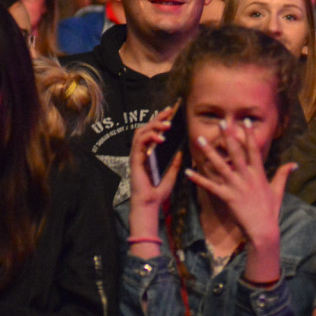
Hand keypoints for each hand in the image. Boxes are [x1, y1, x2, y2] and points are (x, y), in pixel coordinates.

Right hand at [128, 105, 183, 236]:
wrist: (150, 205)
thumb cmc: (157, 193)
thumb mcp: (171, 176)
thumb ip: (174, 164)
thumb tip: (180, 152)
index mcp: (147, 155)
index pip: (151, 132)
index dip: (159, 121)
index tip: (170, 112)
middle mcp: (140, 153)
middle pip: (145, 128)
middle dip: (157, 118)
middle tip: (169, 111)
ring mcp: (136, 156)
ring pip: (140, 132)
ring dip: (154, 126)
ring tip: (167, 125)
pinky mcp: (135, 160)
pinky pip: (139, 143)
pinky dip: (150, 138)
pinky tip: (160, 139)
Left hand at [186, 121, 293, 281]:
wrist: (263, 231)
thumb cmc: (270, 211)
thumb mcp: (278, 191)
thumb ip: (283, 174)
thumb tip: (294, 164)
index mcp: (258, 174)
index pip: (254, 150)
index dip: (249, 135)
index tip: (245, 121)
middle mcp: (247, 177)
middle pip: (236, 153)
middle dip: (228, 136)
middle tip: (222, 122)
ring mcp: (236, 187)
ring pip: (220, 165)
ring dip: (209, 152)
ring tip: (199, 139)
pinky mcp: (227, 197)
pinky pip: (210, 186)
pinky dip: (199, 179)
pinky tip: (188, 172)